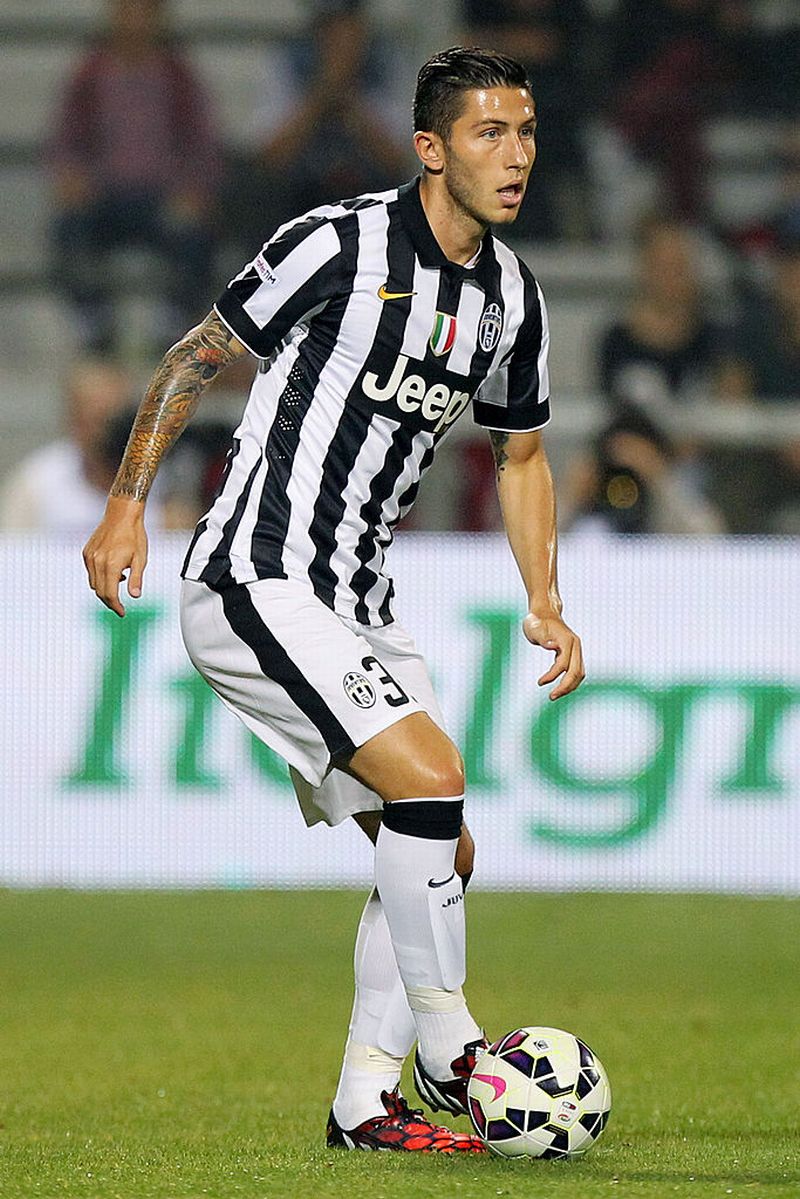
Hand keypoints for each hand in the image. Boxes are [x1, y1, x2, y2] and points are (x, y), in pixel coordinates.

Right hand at [82, 497, 147, 617]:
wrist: (121, 514)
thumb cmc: (134, 535)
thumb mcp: (140, 559)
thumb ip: (136, 579)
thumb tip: (135, 596)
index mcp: (111, 565)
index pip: (110, 594)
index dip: (116, 606)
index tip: (122, 612)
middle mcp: (97, 562)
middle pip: (99, 591)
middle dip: (109, 601)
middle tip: (120, 606)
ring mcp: (90, 557)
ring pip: (93, 583)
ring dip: (104, 588)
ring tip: (120, 582)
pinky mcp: (86, 552)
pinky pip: (90, 571)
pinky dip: (99, 577)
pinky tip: (113, 571)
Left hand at [523, 612, 584, 699]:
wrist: (544, 612)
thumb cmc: (536, 621)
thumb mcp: (534, 627)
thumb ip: (542, 637)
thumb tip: (553, 647)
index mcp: (566, 639)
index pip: (563, 663)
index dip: (552, 675)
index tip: (539, 682)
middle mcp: (575, 645)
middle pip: (576, 672)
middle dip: (565, 687)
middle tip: (551, 697)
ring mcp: (576, 649)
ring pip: (579, 673)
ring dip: (569, 686)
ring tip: (554, 695)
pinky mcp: (574, 653)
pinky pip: (576, 671)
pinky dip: (569, 681)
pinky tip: (559, 687)